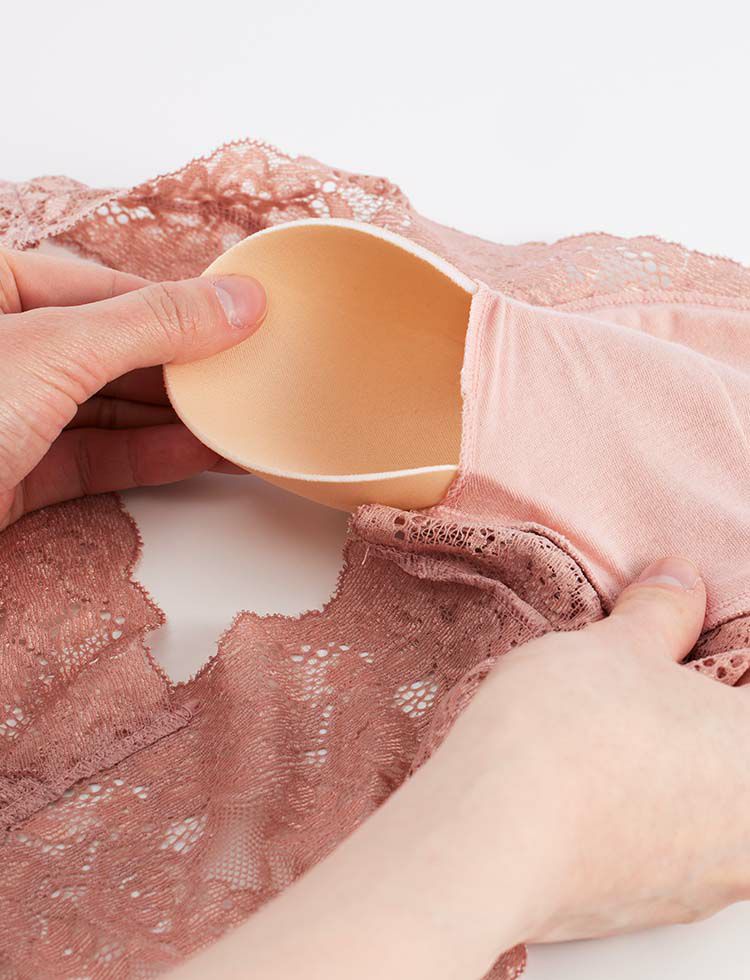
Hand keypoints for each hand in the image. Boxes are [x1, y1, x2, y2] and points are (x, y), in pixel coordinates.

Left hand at [0, 248, 265, 529]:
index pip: (104, 286)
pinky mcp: (12, 474)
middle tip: (251, 378)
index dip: (179, 304)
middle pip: (113, 349)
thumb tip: (234, 302)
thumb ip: (151, 324)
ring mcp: (5, 413)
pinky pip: (94, 457)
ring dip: (176, 419)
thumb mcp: (52, 351)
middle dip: (184, 369)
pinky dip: (148, 458)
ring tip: (240, 420)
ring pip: (107, 408)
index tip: (243, 319)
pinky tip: (200, 454)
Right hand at [168, 557, 749, 979]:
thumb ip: (662, 612)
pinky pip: (649, 820)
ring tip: (608, 696)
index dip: (734, 657)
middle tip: (652, 655)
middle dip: (697, 702)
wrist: (465, 840)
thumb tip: (681, 581)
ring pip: (691, 791)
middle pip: (731, 749)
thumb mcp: (615, 649)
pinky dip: (625, 779)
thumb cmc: (554, 743)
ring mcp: (680, 874)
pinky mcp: (620, 884)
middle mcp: (735, 838)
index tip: (695, 630)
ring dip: (660, 741)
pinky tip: (578, 748)